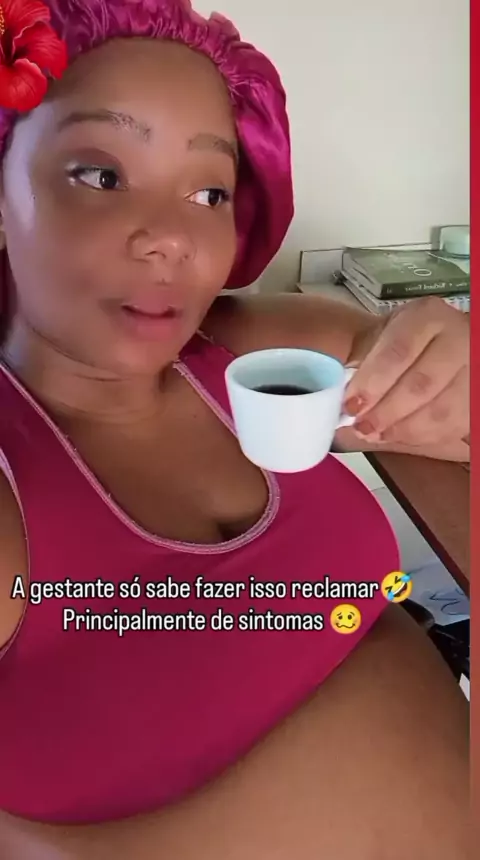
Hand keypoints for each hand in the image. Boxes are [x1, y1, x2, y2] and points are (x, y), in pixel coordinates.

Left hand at [344, 297, 469, 447]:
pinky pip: (451, 427)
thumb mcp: (384, 334)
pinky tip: (399, 435)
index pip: (398, 352)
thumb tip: (342, 395)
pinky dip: (421, 437)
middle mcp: (458, 339)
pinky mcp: (476, 399)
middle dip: (385, 412)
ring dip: (403, 429)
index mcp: (427, 317)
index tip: (351, 405)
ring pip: (440, 411)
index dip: (372, 383)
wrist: (449, 344)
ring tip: (377, 434)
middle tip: (362, 426)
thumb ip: (363, 359)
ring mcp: (474, 370)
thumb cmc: (409, 340)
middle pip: (420, 384)